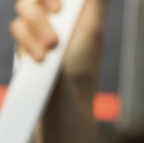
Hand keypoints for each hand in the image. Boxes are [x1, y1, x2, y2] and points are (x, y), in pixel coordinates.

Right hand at [10, 0, 109, 142]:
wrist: (62, 100)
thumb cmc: (82, 68)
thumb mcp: (92, 32)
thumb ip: (95, 3)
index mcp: (77, 11)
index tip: (60, 6)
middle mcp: (58, 16)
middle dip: (43, 5)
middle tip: (57, 14)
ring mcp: (40, 28)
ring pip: (25, 8)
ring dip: (37, 25)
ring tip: (52, 47)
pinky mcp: (26, 41)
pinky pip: (16, 27)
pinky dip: (29, 41)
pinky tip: (41, 57)